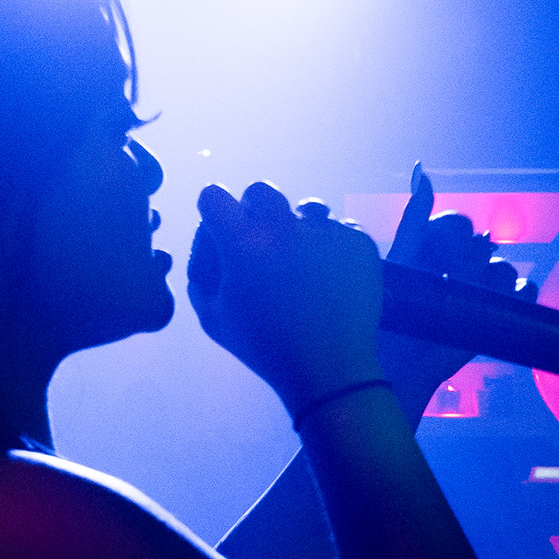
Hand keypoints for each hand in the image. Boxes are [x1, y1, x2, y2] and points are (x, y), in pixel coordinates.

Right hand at [188, 183, 382, 411]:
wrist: (329, 368)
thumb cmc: (264, 346)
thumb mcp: (212, 319)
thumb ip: (200, 277)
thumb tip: (207, 251)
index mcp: (242, 242)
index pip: (214, 195)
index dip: (213, 211)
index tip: (220, 229)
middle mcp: (283, 225)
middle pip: (261, 190)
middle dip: (254, 210)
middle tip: (261, 243)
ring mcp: (325, 230)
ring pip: (306, 209)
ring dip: (298, 228)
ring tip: (303, 263)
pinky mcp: (358, 240)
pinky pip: (339, 229)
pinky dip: (332, 248)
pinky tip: (329, 276)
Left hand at [377, 163, 525, 415]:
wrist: (393, 366)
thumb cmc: (385, 314)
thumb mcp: (398, 260)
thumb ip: (414, 218)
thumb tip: (422, 168)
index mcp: (432, 251)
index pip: (457, 224)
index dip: (449, 235)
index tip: (434, 255)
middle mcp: (457, 269)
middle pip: (482, 244)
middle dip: (464, 261)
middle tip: (444, 282)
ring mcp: (479, 292)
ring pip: (502, 268)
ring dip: (486, 280)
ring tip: (461, 300)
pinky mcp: (496, 317)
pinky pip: (525, 290)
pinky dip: (519, 293)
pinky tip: (499, 301)